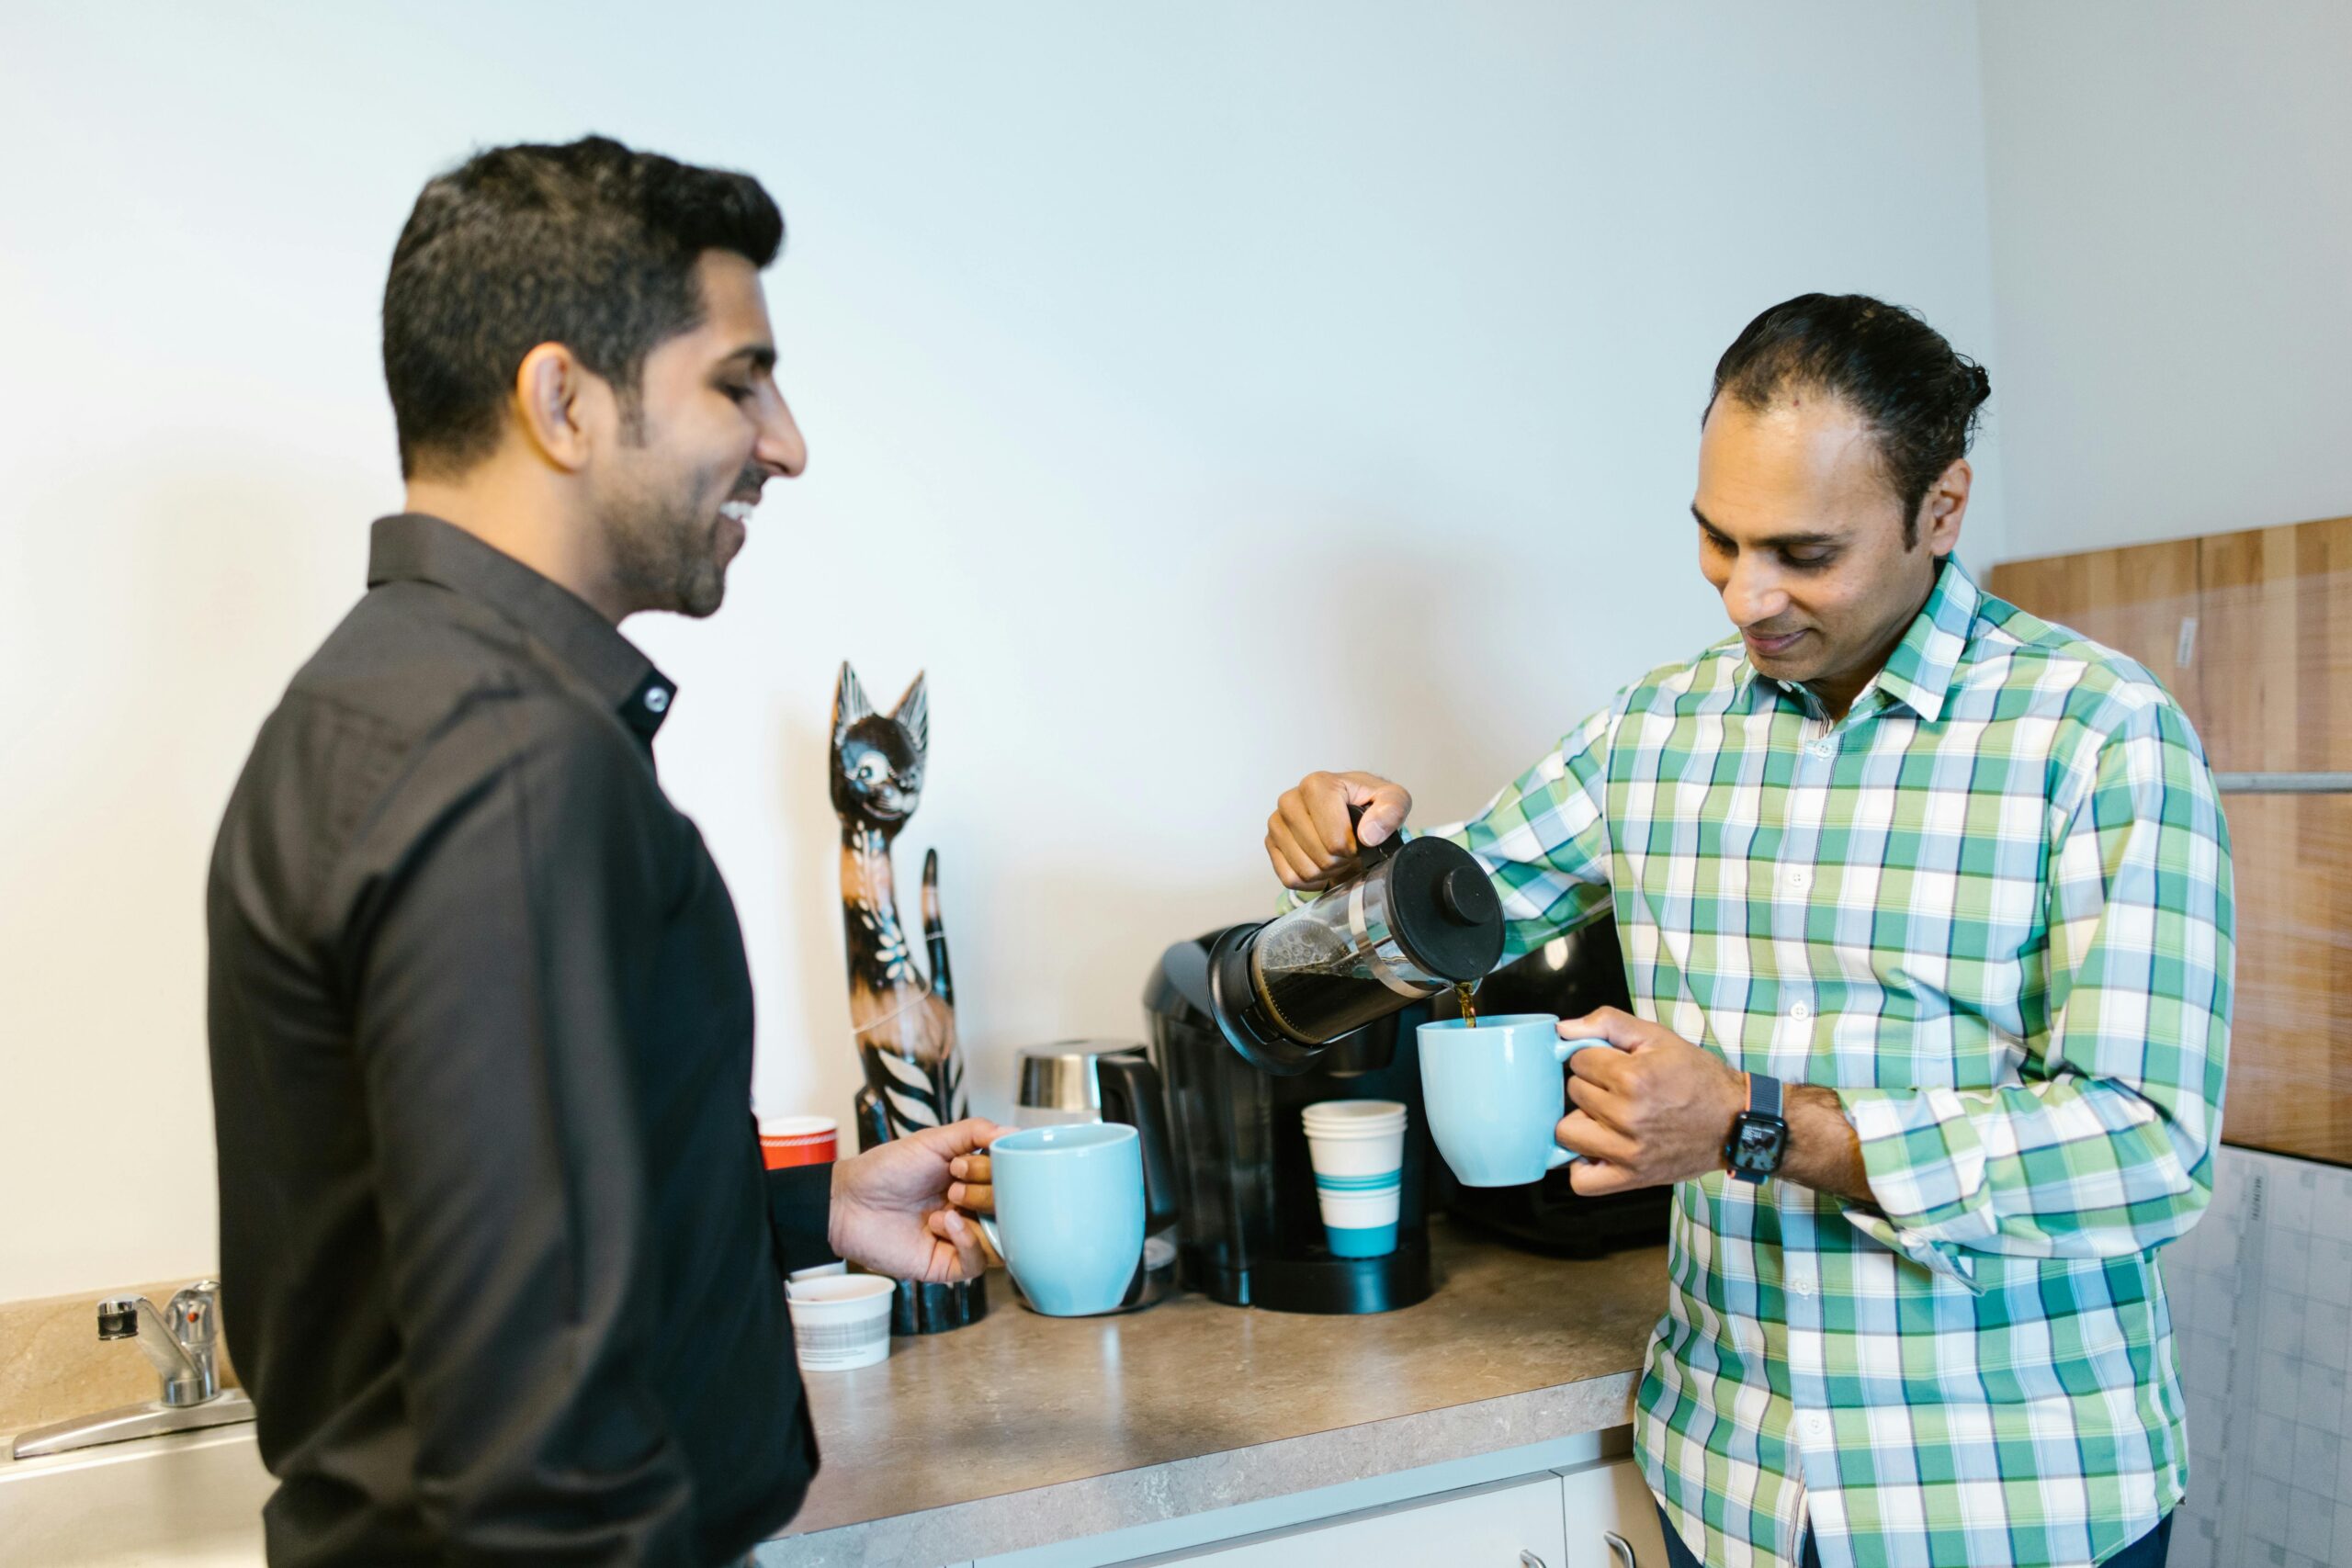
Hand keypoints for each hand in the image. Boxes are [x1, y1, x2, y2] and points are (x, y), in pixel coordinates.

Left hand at [827, 1117, 1005, 1281]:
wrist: (847, 1201)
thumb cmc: (884, 1169)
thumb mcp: (933, 1140)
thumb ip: (974, 1132)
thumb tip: (1013, 1131)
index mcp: (972, 1182)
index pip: (1011, 1182)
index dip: (1001, 1172)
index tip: (971, 1162)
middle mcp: (970, 1211)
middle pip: (1010, 1211)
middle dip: (989, 1194)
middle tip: (957, 1185)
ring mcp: (959, 1239)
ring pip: (1000, 1240)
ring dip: (981, 1218)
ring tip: (951, 1203)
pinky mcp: (945, 1264)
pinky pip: (976, 1263)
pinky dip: (969, 1242)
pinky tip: (945, 1223)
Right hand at [1266, 770, 1412, 890]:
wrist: (1348, 812)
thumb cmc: (1367, 804)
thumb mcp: (1393, 800)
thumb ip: (1392, 810)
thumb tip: (1369, 834)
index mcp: (1316, 785)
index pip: (1333, 838)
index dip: (1351, 848)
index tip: (1359, 841)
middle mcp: (1290, 800)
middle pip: (1320, 856)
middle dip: (1340, 861)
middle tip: (1348, 850)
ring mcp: (1277, 823)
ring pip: (1303, 870)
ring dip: (1325, 872)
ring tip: (1335, 855)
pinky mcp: (1270, 843)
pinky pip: (1289, 878)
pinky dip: (1308, 881)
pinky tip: (1319, 865)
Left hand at [1554, 1008, 1745, 1195]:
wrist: (1735, 1122)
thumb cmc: (1698, 1078)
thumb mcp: (1658, 1037)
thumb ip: (1608, 1022)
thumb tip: (1563, 1029)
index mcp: (1633, 1078)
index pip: (1578, 1061)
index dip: (1594, 1058)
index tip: (1614, 1065)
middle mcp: (1627, 1117)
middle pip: (1573, 1093)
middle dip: (1590, 1086)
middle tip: (1617, 1090)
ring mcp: (1627, 1152)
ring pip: (1567, 1132)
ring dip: (1582, 1121)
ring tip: (1606, 1117)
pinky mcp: (1631, 1178)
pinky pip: (1582, 1180)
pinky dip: (1584, 1165)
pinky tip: (1599, 1148)